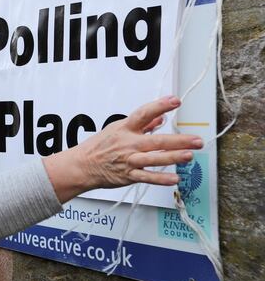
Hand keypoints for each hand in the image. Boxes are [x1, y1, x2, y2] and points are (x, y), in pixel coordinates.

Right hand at [43, 96, 203, 203]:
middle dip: (178, 140)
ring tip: (189, 156)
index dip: (160, 106)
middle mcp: (128, 143)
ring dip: (173, 157)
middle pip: (156, 140)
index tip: (175, 101)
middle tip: (196, 140)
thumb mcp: (118, 129)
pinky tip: (174, 179)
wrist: (83, 165)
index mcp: (125, 129)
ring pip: (154, 159)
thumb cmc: (99, 146)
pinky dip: (160, 179)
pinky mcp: (128, 175)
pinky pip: (146, 177)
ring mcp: (129, 160)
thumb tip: (160, 118)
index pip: (144, 114)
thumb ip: (143, 125)